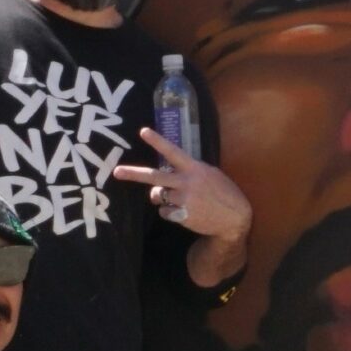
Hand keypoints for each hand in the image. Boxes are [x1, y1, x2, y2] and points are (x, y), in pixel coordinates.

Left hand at [115, 127, 251, 277]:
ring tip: (180, 199)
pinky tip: (186, 212)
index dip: (157, 141)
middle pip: (154, 177)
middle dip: (133, 174)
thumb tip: (167, 174)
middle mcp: (186, 183)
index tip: (143, 131)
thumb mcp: (210, 174)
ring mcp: (183, 200)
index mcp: (194, 169)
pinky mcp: (181, 216)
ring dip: (163, 197)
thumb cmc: (223, 192)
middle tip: (116, 172)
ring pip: (157, 196)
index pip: (172, 152)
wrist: (234, 218)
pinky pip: (164, 212)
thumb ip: (189, 171)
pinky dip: (170, 212)